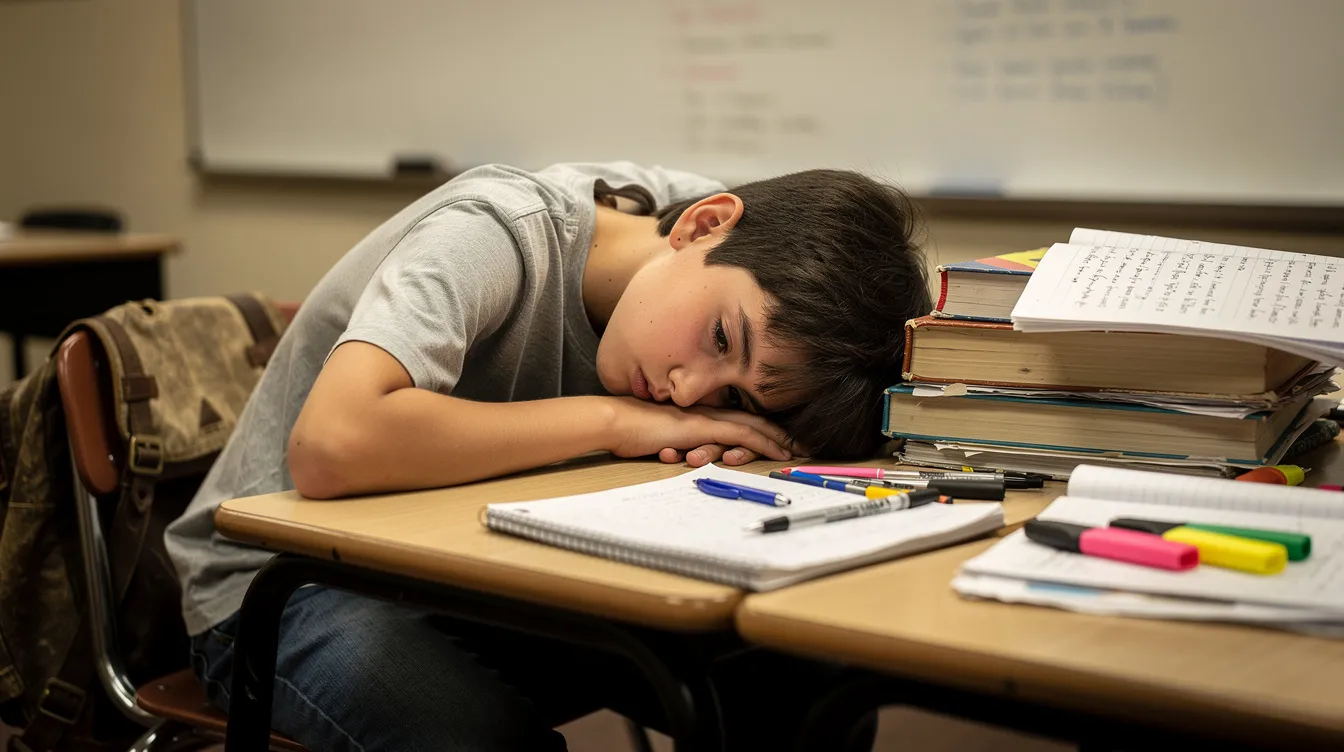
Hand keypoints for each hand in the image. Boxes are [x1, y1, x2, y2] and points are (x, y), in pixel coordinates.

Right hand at [605, 397, 791, 462]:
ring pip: (753, 426)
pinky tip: (781, 451)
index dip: (762, 428)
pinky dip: (764, 442)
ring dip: (779, 439)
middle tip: (804, 444)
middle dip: (780, 433)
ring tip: (800, 450)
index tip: (782, 439)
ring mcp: (706, 418)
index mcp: (698, 415)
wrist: (615, 422)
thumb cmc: (630, 432)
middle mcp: (707, 413)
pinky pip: (742, 434)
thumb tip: (681, 453)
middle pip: (752, 420)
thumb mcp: (658, 438)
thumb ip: (674, 443)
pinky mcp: (703, 427)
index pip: (738, 420)